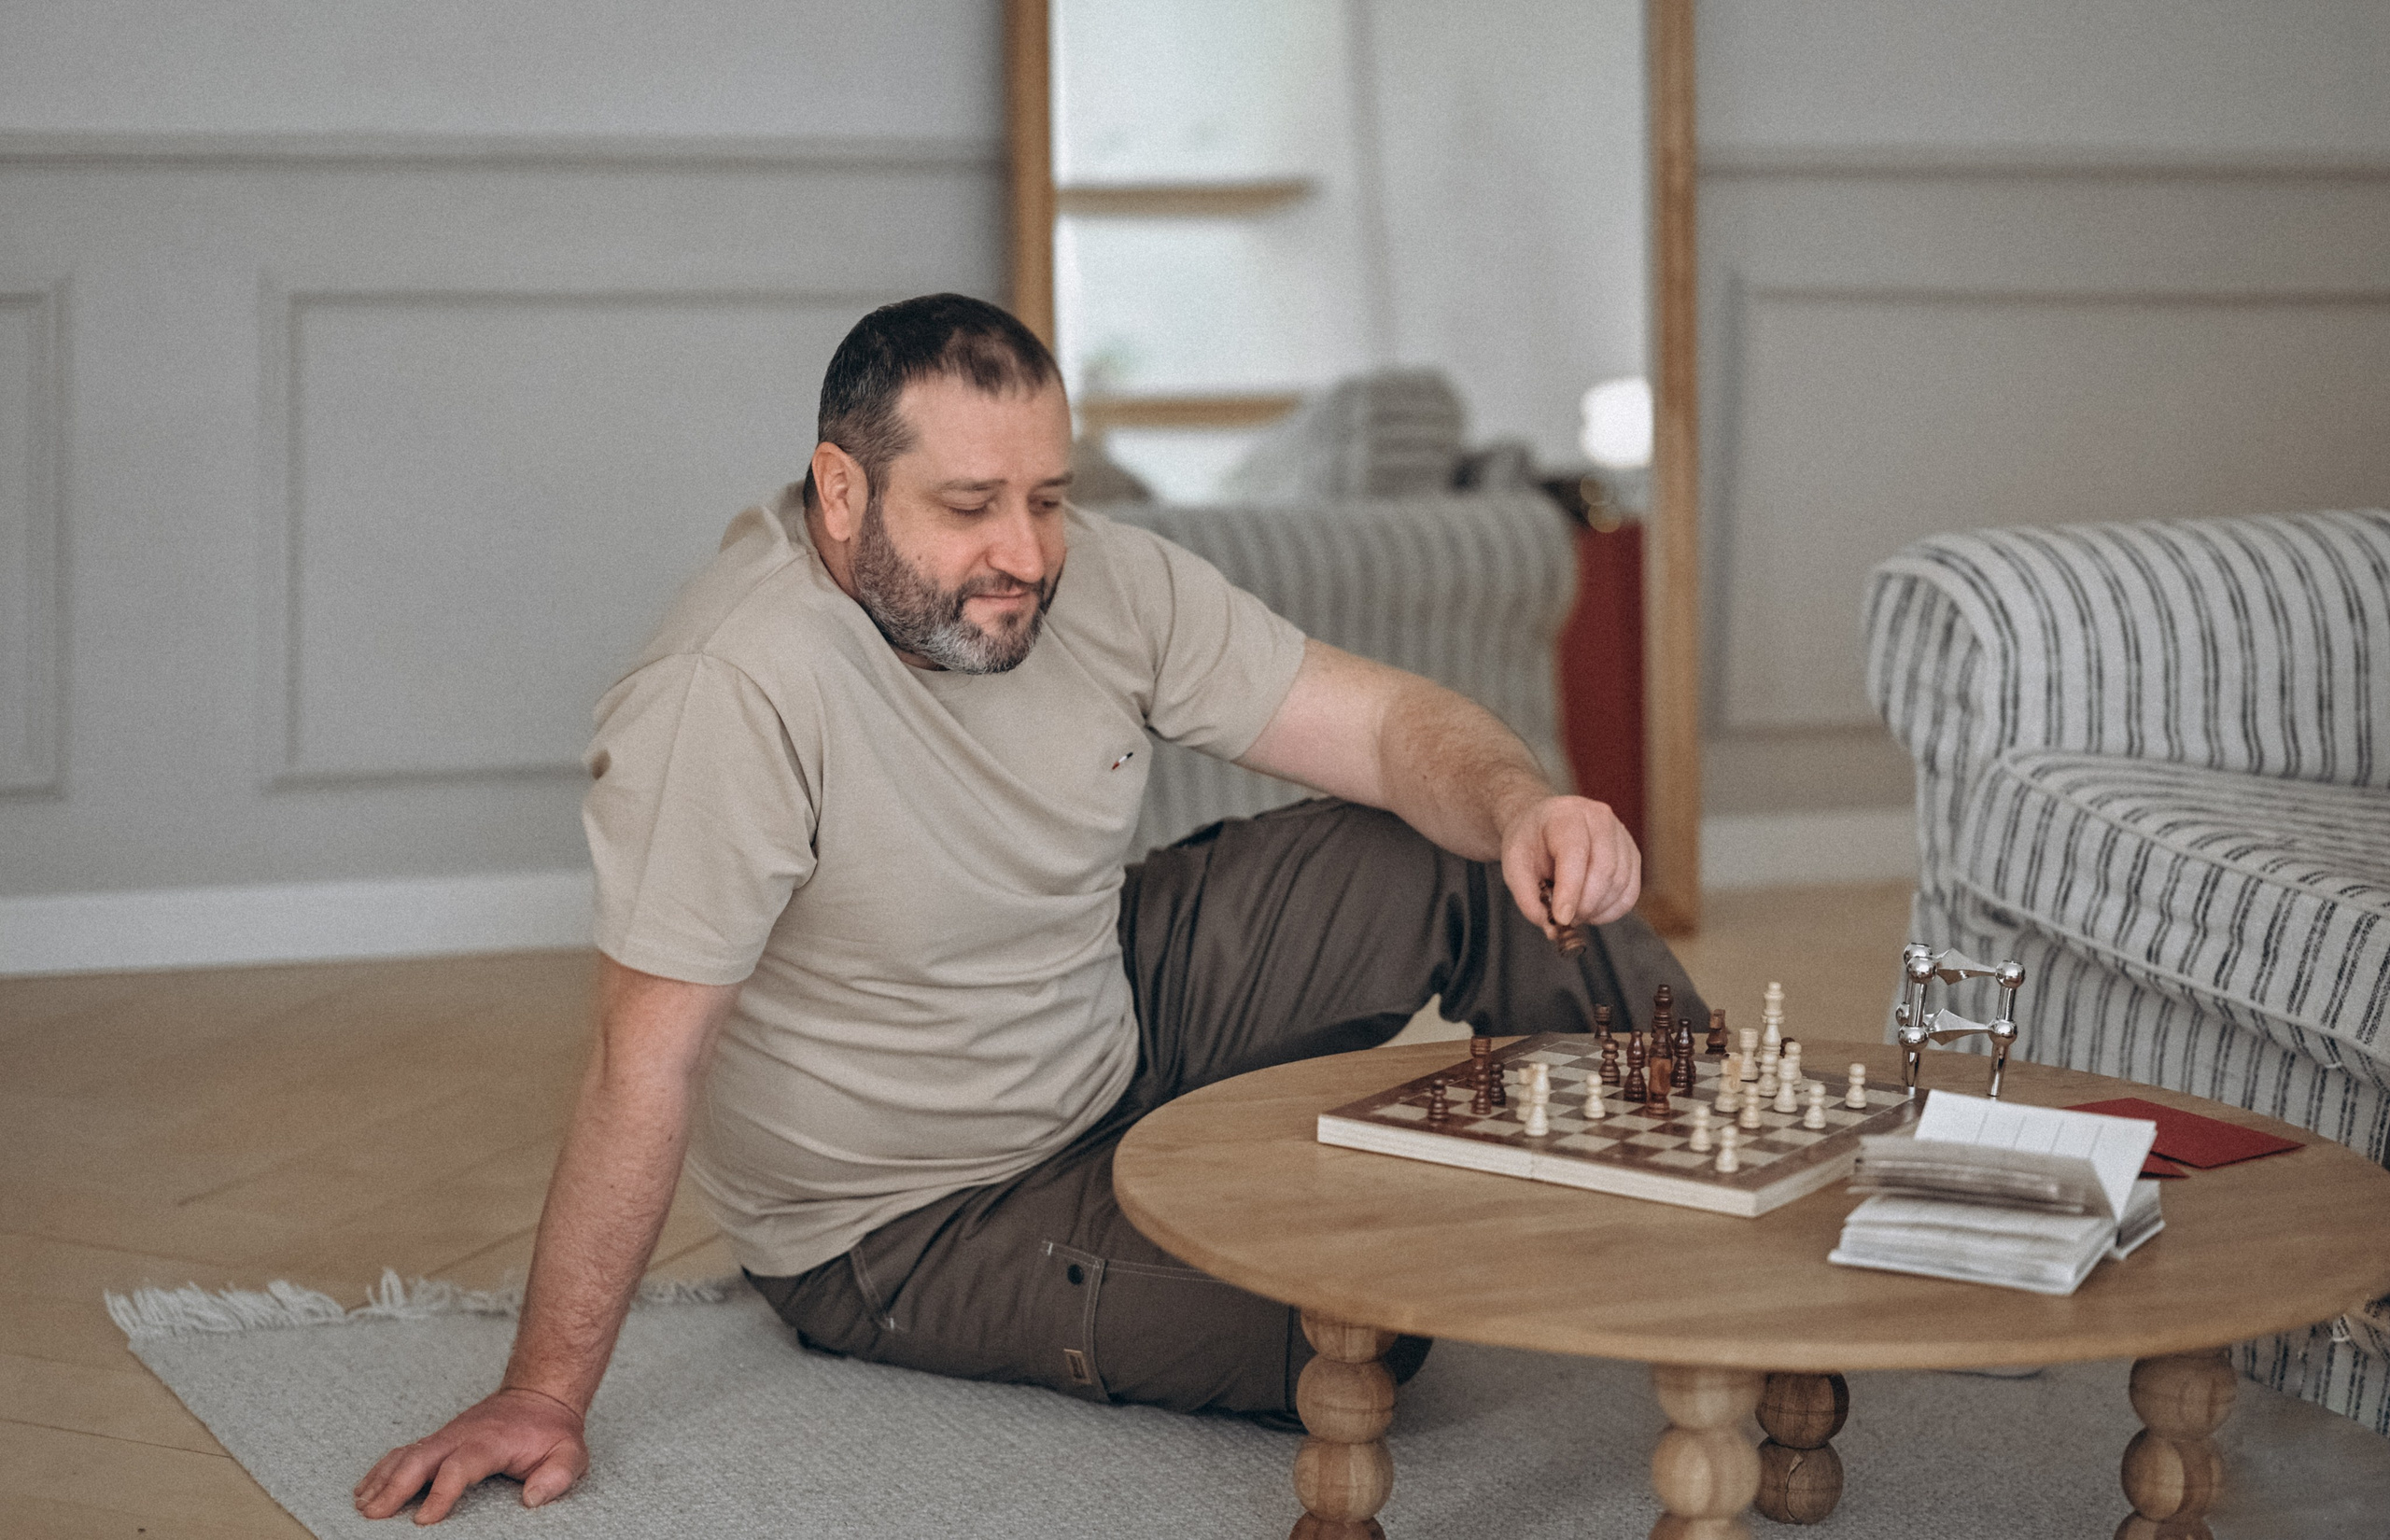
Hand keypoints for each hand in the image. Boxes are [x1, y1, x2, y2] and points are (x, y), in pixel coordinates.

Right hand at [354, 1385, 587, 1524]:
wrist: (541, 1395)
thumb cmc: (552, 1431)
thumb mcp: (570, 1453)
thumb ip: (557, 1476)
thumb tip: (532, 1499)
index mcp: (491, 1442)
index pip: (460, 1467)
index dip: (441, 1493)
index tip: (424, 1520)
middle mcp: (461, 1436)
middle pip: (420, 1459)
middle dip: (394, 1488)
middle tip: (373, 1516)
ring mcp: (447, 1435)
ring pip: (406, 1455)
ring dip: (382, 1480)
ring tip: (362, 1507)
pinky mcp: (440, 1439)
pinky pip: (405, 1452)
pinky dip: (382, 1469)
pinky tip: (366, 1489)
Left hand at [1498, 794, 1640, 936]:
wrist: (1543, 824)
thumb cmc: (1529, 843)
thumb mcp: (1514, 865)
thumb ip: (1527, 897)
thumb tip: (1552, 928)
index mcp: (1565, 815)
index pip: (1575, 853)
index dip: (1570, 890)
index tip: (1562, 918)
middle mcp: (1599, 819)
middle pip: (1604, 869)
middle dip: (1585, 904)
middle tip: (1566, 920)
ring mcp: (1620, 834)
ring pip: (1621, 882)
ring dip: (1598, 909)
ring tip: (1575, 913)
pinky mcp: (1631, 853)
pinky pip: (1631, 890)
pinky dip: (1613, 910)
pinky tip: (1592, 913)